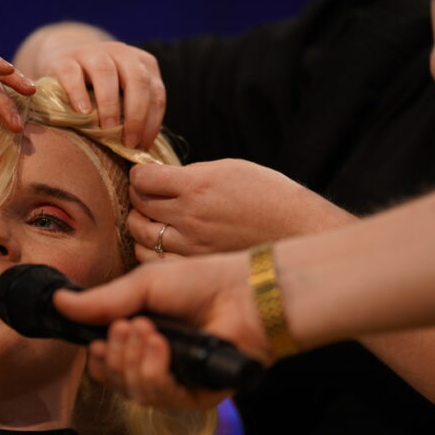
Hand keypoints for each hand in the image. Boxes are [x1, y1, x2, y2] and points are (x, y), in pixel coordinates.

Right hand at [12, 23, 163, 148]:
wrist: (64, 62)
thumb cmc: (98, 90)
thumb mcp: (122, 96)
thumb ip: (133, 114)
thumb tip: (142, 153)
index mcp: (142, 64)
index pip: (155, 92)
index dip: (152, 122)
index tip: (142, 147)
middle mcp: (121, 53)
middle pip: (137, 80)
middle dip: (136, 114)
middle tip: (128, 142)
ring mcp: (92, 53)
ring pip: (106, 73)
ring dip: (109, 104)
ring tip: (106, 129)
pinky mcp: (65, 60)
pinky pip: (73, 74)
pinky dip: (78, 94)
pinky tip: (82, 113)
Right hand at [54, 254, 268, 406]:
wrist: (244, 292)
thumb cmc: (200, 283)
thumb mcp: (142, 286)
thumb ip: (102, 302)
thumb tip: (58, 301)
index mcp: (143, 341)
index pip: (107, 365)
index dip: (97, 360)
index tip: (94, 343)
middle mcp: (159, 365)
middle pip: (116, 381)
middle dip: (114, 355)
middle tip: (126, 326)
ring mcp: (178, 382)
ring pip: (135, 391)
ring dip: (133, 361)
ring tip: (147, 330)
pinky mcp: (198, 396)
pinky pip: (162, 397)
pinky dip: (154, 370)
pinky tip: (159, 346)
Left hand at [130, 159, 353, 260]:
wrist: (297, 229)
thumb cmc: (268, 195)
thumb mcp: (230, 169)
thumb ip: (192, 174)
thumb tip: (162, 178)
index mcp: (196, 186)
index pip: (143, 179)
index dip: (138, 174)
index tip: (143, 175)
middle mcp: (189, 216)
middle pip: (138, 206)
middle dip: (136, 197)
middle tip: (144, 196)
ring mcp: (191, 244)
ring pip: (141, 235)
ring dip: (138, 224)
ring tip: (148, 219)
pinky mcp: (196, 265)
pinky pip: (154, 261)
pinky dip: (147, 251)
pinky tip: (155, 244)